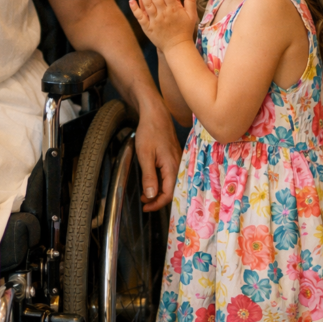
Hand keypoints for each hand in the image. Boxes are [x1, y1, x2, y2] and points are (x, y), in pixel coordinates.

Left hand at [130, 0, 197, 52]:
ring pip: (148, 6)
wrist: (178, 48)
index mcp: (175, 9)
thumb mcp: (191, 15)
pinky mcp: (148, 28)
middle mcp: (164, 14)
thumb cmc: (185, 30)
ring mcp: (155, 21)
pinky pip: (141, 18)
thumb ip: (190, 0)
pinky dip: (136, 10)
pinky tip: (131, 1)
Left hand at [135, 98, 181, 212]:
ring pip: (170, 183)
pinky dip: (161, 182)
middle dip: (157, 199)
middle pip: (171, 190)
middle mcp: (178, 165)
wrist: (155, 114)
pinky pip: (170, 175)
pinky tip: (152, 181)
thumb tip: (151, 196)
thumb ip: (149, 177)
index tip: (146, 207)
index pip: (168, 194)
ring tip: (145, 194)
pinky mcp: (174, 157)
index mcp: (172, 167)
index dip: (157, 204)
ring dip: (158, 191)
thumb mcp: (145, 156)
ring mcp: (177, 161)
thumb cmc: (150, 132)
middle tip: (144, 202)